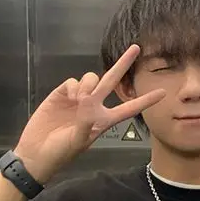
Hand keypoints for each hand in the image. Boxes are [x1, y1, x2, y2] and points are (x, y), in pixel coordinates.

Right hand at [14, 45, 165, 183]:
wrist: (36, 152)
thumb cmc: (60, 152)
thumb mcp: (77, 141)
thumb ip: (86, 121)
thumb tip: (88, 100)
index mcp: (103, 121)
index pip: (129, 109)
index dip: (145, 101)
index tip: (163, 93)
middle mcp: (94, 107)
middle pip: (112, 82)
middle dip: (123, 64)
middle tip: (136, 47)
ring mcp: (78, 99)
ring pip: (91, 79)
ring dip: (88, 84)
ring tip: (78, 99)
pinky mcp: (62, 94)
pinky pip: (73, 81)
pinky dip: (73, 87)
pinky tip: (68, 97)